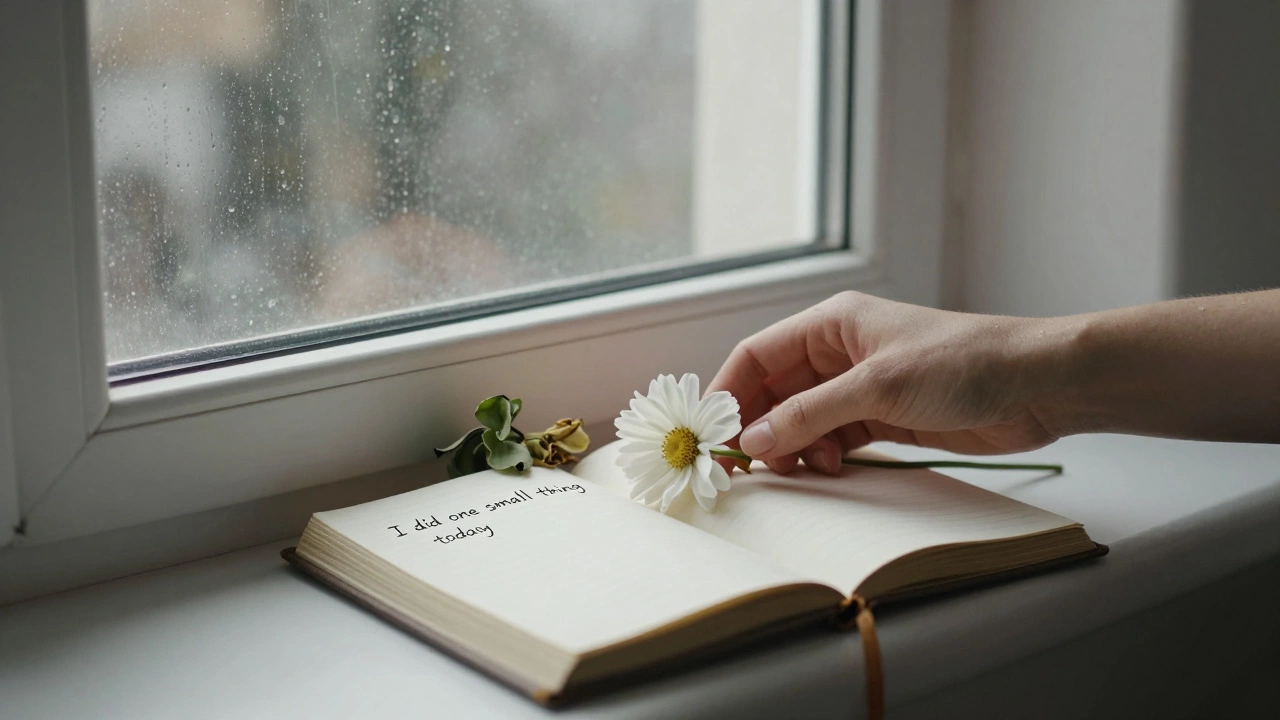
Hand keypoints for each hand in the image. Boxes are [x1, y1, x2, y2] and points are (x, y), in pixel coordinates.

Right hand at [707, 291, 1061, 474]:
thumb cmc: (965, 363)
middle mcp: (841, 352)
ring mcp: (862, 387)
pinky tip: (831, 469)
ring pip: (803, 419)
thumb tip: (754, 441)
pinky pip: (834, 438)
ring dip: (794, 447)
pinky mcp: (885, 418)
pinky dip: (824, 456)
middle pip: (776, 391)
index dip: (730, 392)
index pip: (758, 356)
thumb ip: (810, 415)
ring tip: (801, 470)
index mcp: (832, 324)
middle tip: (746, 468)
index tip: (712, 433)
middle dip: (760, 427)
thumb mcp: (877, 387)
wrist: (1038, 385)